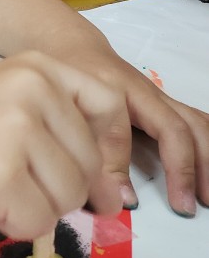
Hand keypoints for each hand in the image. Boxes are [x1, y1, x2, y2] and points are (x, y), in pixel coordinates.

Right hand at [0, 51, 122, 239]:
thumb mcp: (13, 99)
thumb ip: (63, 129)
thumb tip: (115, 198)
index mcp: (41, 67)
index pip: (110, 106)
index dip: (109, 148)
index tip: (92, 173)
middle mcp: (34, 91)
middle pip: (90, 164)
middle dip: (61, 188)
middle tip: (18, 181)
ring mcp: (17, 132)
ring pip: (68, 197)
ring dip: (38, 207)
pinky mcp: (1, 176)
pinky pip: (38, 223)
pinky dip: (14, 224)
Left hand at [65, 47, 208, 216]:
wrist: (79, 50)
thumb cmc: (69, 80)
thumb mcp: (63, 109)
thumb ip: (81, 145)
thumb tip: (103, 194)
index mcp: (111, 91)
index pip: (120, 133)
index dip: (122, 170)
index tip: (129, 203)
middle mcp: (144, 92)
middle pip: (176, 126)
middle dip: (186, 168)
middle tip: (187, 207)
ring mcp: (161, 97)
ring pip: (196, 124)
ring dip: (207, 160)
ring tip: (208, 197)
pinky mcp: (169, 105)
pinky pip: (198, 122)